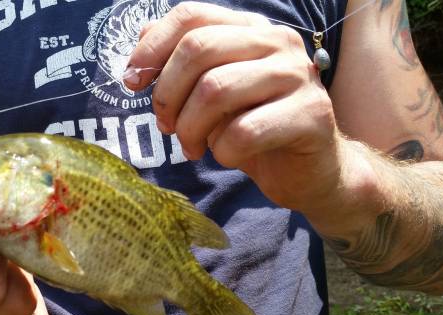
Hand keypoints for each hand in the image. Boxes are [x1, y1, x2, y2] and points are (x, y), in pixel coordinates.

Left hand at [125, 2, 344, 215]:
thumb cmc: (253, 129)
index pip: (190, 16)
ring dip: (190, 128)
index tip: (132, 82)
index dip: (153, 48)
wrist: (309, 171)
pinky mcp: (310, 115)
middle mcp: (277, 41)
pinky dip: (223, 151)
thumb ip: (182, 63)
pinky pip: (244, 131)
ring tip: (192, 147)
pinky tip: (228, 156)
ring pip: (216, 90)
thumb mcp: (211, 93)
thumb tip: (142, 38)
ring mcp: (297, 75)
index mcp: (250, 29)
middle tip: (166, 127)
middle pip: (198, 49)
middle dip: (168, 95)